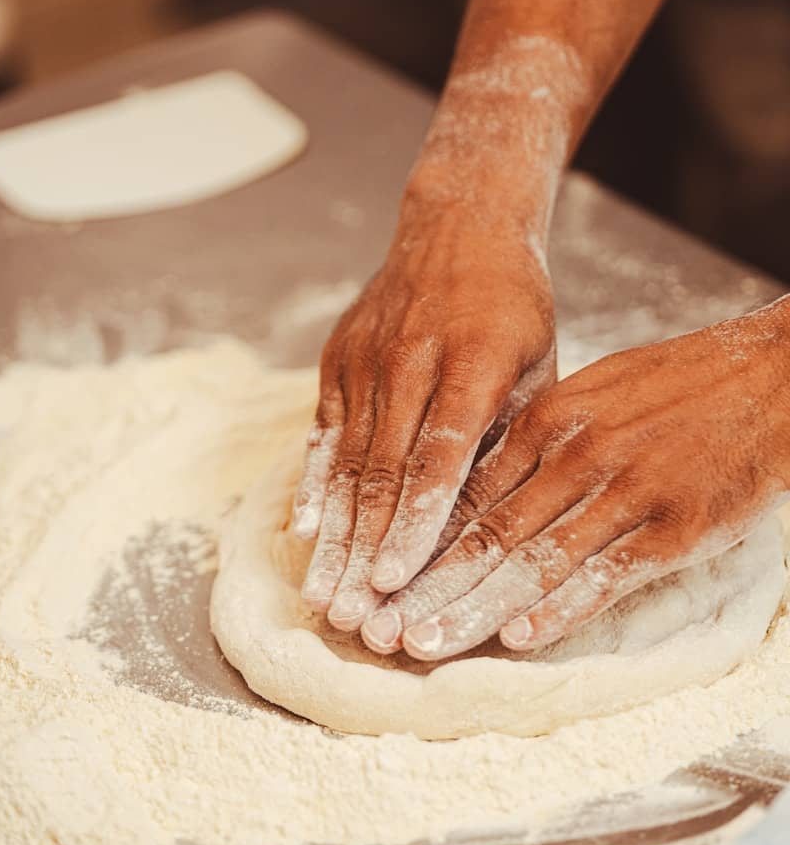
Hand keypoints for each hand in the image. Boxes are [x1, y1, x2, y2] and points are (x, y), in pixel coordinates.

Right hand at [293, 190, 555, 632]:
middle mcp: (411, 361)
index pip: (440, 458)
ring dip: (335, 537)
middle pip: (383, 472)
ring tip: (324, 597)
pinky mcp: (339, 362)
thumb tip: (492, 525)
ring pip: (348, 462)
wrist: (459, 227)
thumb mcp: (538, 363)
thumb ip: (512, 437)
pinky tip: (306, 533)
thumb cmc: (513, 308)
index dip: (416, 524)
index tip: (396, 582)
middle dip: (366, 552)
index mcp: (473, 362)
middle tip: (354, 618)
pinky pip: (325, 435)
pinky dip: (315, 487)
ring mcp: (367, 360)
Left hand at [359, 299, 789, 660]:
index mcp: (550, 421)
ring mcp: (626, 492)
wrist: (770, 379)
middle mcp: (578, 457)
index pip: (468, 496)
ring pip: (533, 561)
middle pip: (487, 535)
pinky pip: (606, 575)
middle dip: (427, 589)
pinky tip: (519, 639)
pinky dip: (560, 609)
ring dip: (474, 610)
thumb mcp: (594, 392)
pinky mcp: (675, 527)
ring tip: (424, 646)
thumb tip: (481, 480)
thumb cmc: (678, 386)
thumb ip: (537, 436)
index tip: (379, 584)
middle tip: (377, 630)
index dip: (419, 546)